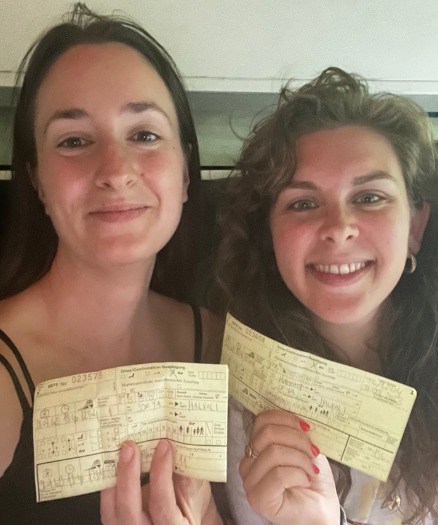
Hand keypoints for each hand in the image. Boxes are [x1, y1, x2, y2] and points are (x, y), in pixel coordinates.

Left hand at [100, 440, 221, 524]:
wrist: (180, 519)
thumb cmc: (189, 506)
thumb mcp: (196, 492)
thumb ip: (188, 475)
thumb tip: (179, 445)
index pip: (162, 504)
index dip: (162, 474)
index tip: (164, 447)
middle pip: (129, 511)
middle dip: (128, 476)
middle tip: (131, 448)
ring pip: (112, 511)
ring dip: (113, 479)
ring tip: (119, 452)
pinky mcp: (117, 522)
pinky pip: (107, 507)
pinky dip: (108, 485)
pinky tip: (112, 464)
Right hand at [239, 410, 339, 524]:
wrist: (323, 509)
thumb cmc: (313, 479)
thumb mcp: (304, 447)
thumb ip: (294, 431)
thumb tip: (296, 415)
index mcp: (257, 447)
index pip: (261, 420)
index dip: (286, 419)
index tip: (307, 427)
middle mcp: (248, 463)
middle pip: (267, 434)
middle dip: (297, 439)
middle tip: (313, 452)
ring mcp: (250, 483)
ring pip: (274, 453)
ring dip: (300, 459)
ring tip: (310, 470)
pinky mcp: (258, 499)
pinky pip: (278, 474)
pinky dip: (298, 474)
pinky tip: (305, 481)